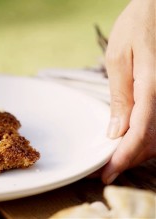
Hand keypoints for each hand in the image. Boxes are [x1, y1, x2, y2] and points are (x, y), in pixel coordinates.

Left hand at [103, 0, 155, 183]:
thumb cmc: (138, 26)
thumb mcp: (119, 59)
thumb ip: (121, 96)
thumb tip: (115, 131)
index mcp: (153, 88)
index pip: (139, 135)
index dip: (122, 159)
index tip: (106, 173)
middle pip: (150, 143)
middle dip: (126, 161)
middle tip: (102, 170)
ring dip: (134, 153)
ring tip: (109, 159)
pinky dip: (142, 140)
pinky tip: (124, 141)